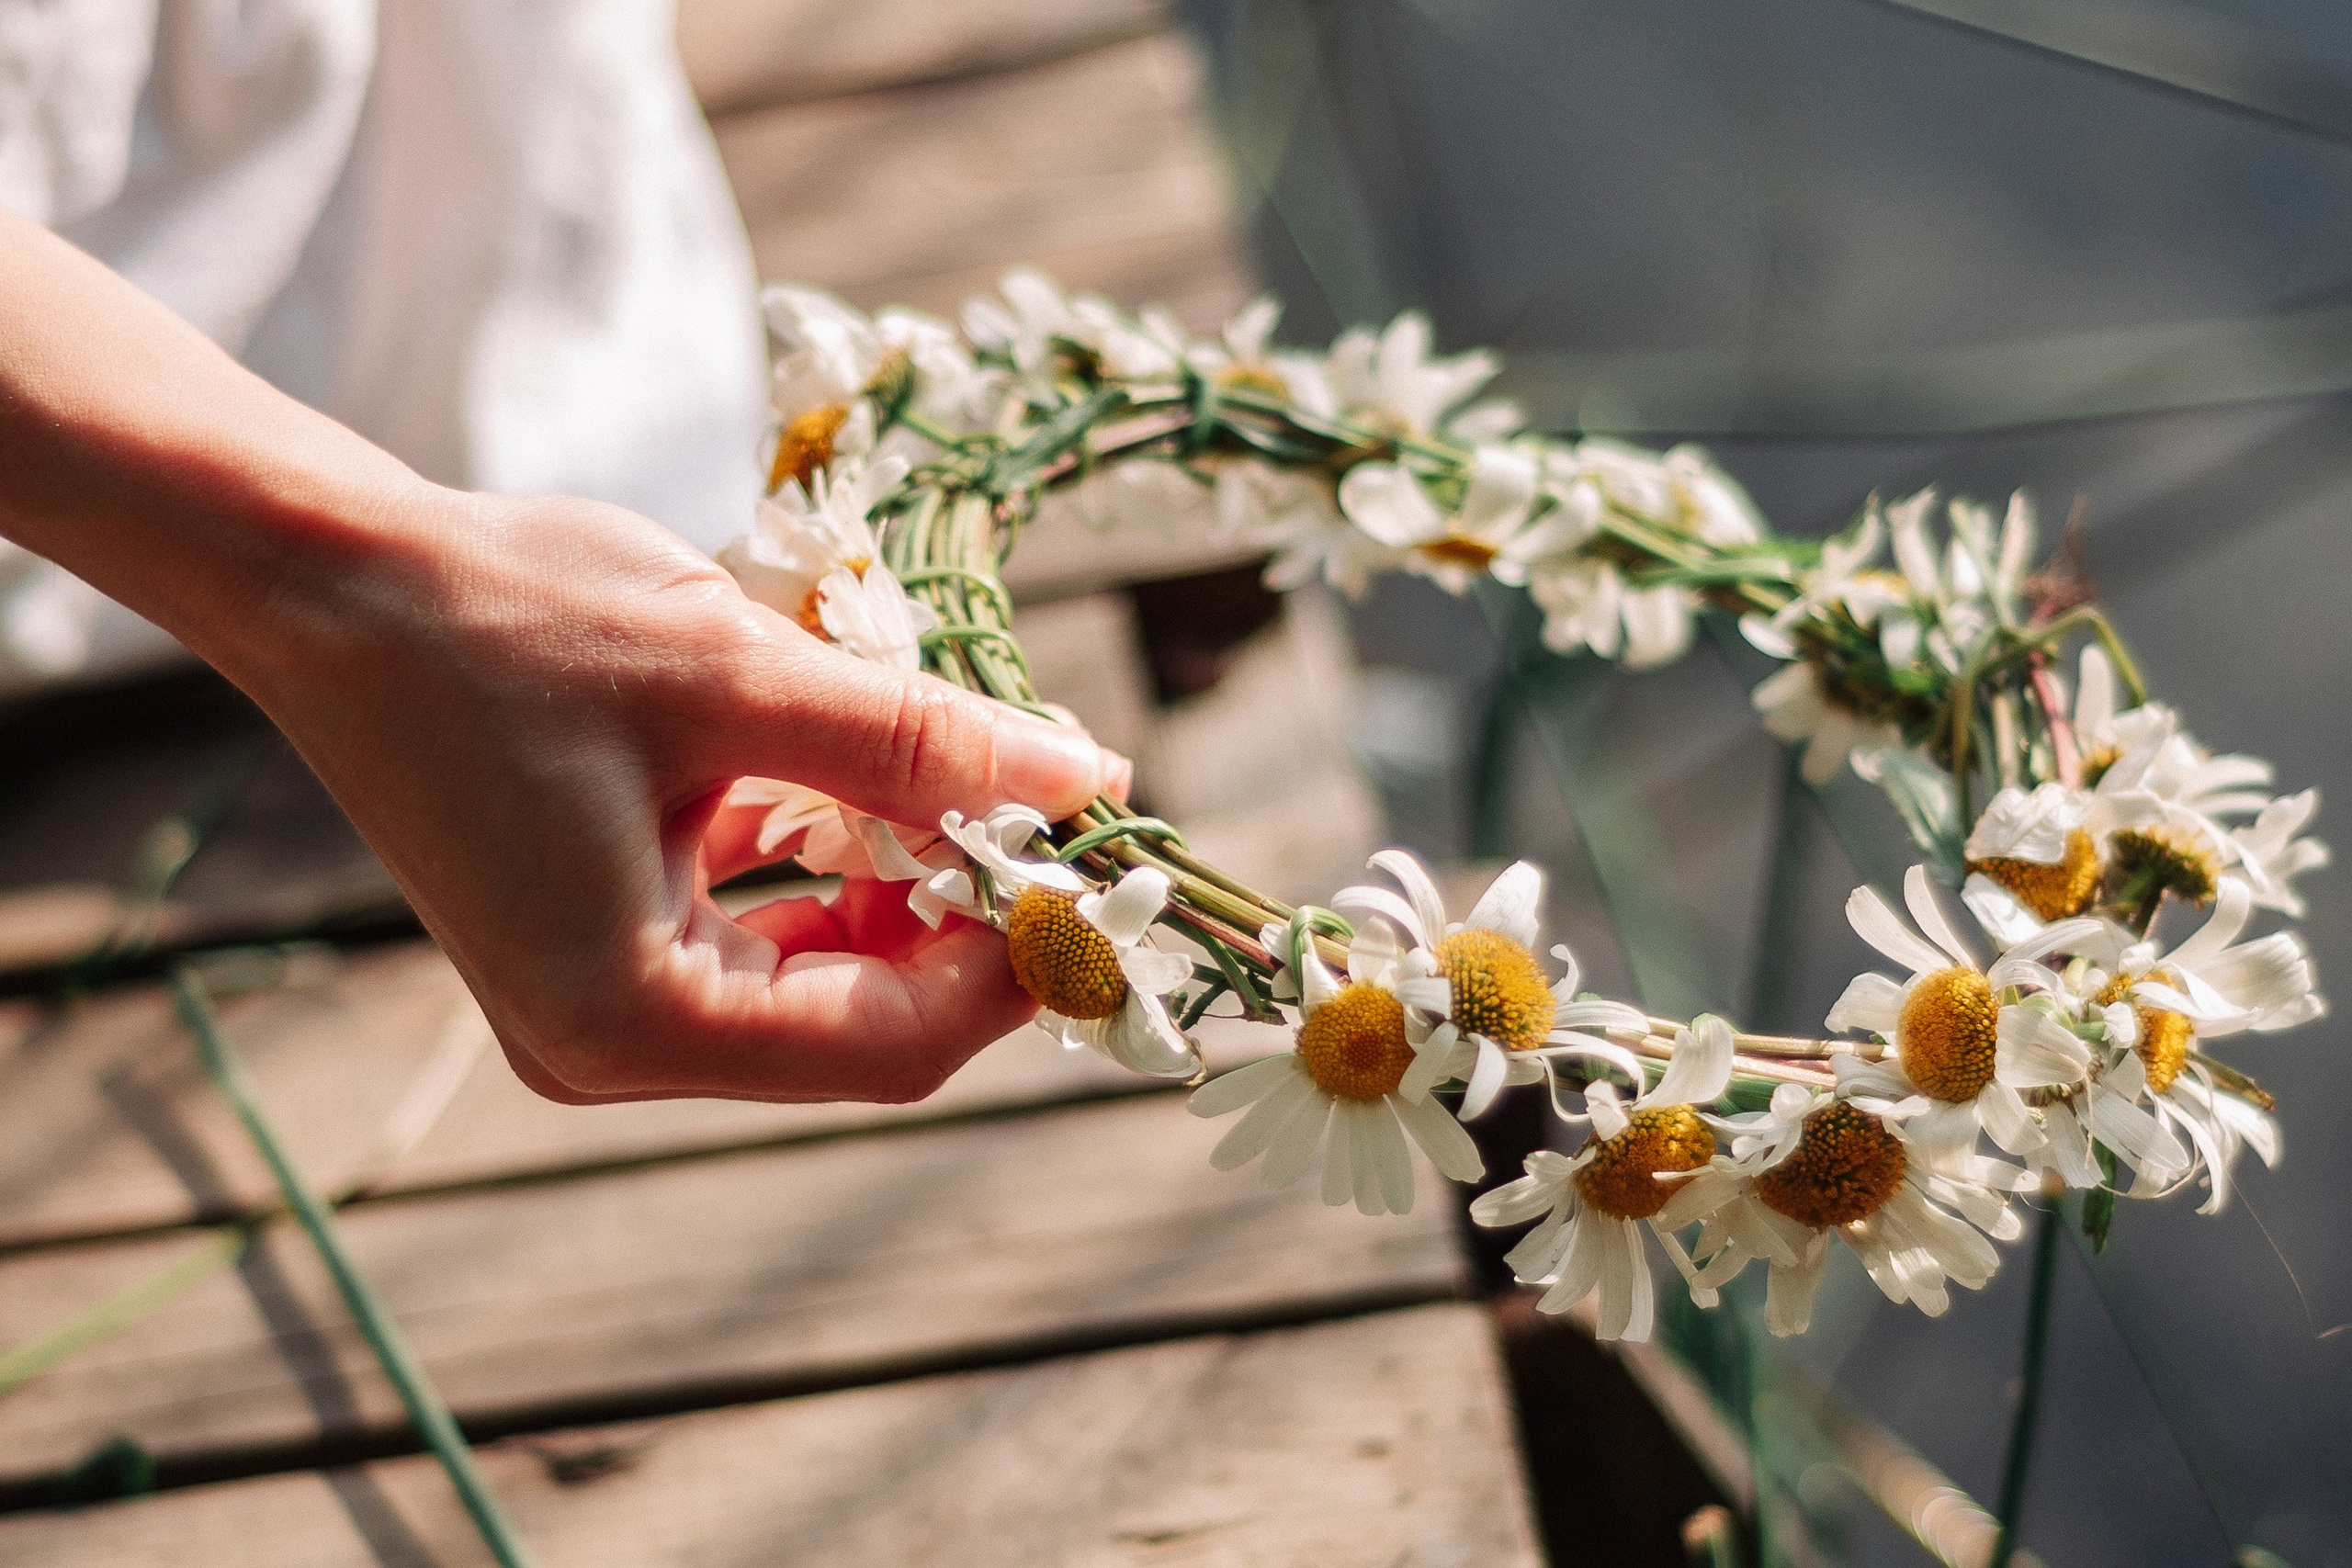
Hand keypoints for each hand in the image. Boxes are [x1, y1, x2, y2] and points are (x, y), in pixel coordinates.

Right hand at [239, 488, 1124, 1104]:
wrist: (330, 579)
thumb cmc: (508, 618)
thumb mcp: (737, 672)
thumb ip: (921, 739)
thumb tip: (1090, 781)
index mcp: (629, 1016)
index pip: (886, 1043)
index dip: (1012, 962)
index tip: (1097, 864)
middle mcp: (609, 1042)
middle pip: (860, 1022)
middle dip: (966, 920)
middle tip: (1049, 808)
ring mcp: (598, 997)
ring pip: (820, 975)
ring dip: (906, 883)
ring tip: (962, 773)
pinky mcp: (599, 934)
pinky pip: (758, 927)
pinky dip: (830, 860)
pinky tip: (865, 775)